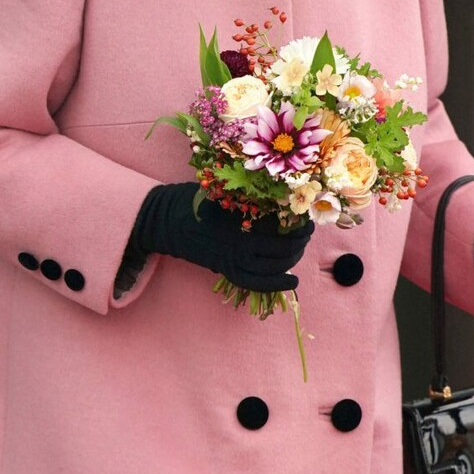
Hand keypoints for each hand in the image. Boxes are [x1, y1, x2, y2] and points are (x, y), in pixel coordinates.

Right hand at [127, 182, 312, 291]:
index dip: (300, 224)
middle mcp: (239, 243)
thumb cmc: (192, 199)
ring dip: (291, 260)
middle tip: (307, 231)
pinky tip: (292, 281)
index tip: (308, 217)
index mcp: (240, 219)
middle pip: (282, 248)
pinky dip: (276, 284)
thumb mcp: (221, 190)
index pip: (282, 226)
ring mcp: (232, 259)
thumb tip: (282, 198)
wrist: (165, 220)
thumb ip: (248, 196)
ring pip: (273, 267)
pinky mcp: (225, 268)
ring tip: (299, 251)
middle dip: (300, 242)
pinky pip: (255, 283)